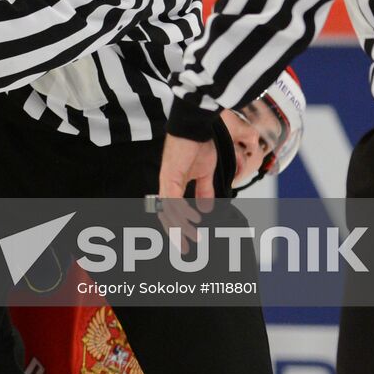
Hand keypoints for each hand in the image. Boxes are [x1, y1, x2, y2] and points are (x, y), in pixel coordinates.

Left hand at [154, 134, 220, 253]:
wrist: (196, 125)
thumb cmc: (200, 142)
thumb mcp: (206, 172)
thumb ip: (204, 191)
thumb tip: (207, 209)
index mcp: (175, 182)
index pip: (172, 209)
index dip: (178, 225)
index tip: (188, 239)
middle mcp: (168, 183)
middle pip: (166, 213)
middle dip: (176, 232)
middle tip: (186, 248)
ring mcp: (167, 180)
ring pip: (169, 210)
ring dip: (182, 226)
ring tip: (193, 237)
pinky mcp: (170, 175)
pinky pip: (173, 199)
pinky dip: (181, 211)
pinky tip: (192, 220)